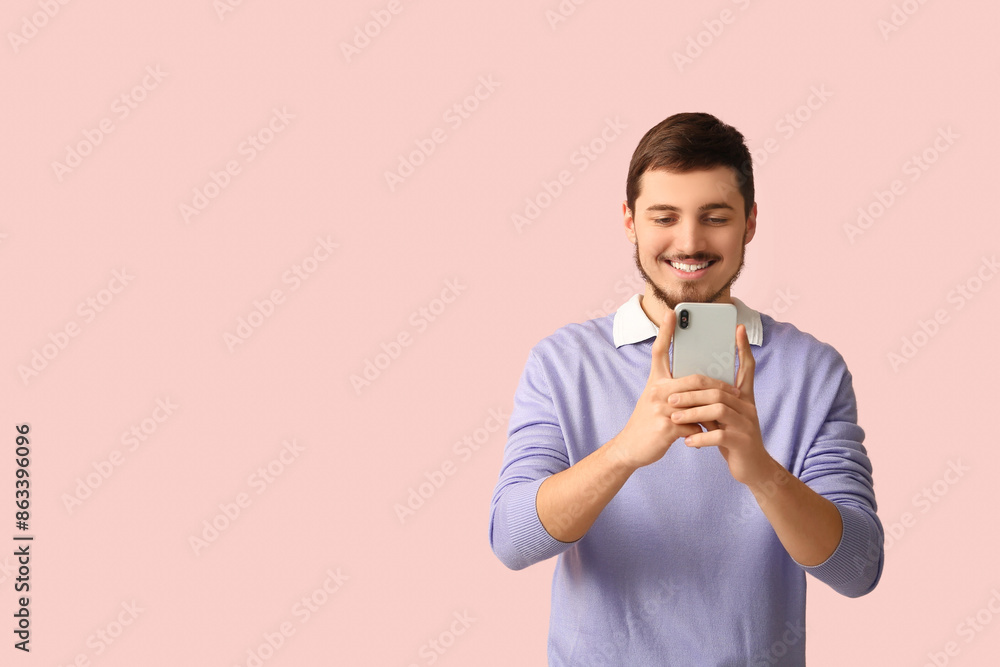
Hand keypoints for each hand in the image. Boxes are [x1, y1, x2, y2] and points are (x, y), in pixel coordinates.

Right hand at [611, 308, 741, 470]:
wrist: (629, 448)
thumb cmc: (647, 424)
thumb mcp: (655, 401)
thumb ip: (674, 391)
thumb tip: (701, 386)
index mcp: (654, 381)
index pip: (660, 351)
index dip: (665, 331)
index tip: (672, 313)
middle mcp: (655, 390)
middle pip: (693, 379)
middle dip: (719, 385)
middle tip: (735, 391)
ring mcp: (660, 408)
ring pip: (698, 402)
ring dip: (715, 410)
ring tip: (727, 414)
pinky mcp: (665, 427)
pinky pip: (694, 424)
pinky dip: (703, 431)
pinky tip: (705, 437)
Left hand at [668, 323, 772, 484]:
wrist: (753, 469)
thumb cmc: (733, 439)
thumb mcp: (724, 418)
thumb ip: (713, 402)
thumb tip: (690, 383)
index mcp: (743, 397)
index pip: (746, 367)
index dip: (743, 348)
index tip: (739, 328)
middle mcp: (747, 407)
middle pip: (718, 390)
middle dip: (692, 393)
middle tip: (670, 399)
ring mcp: (747, 424)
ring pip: (718, 410)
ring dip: (693, 413)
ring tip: (674, 418)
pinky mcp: (742, 442)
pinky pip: (719, 435)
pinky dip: (701, 437)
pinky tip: (688, 441)